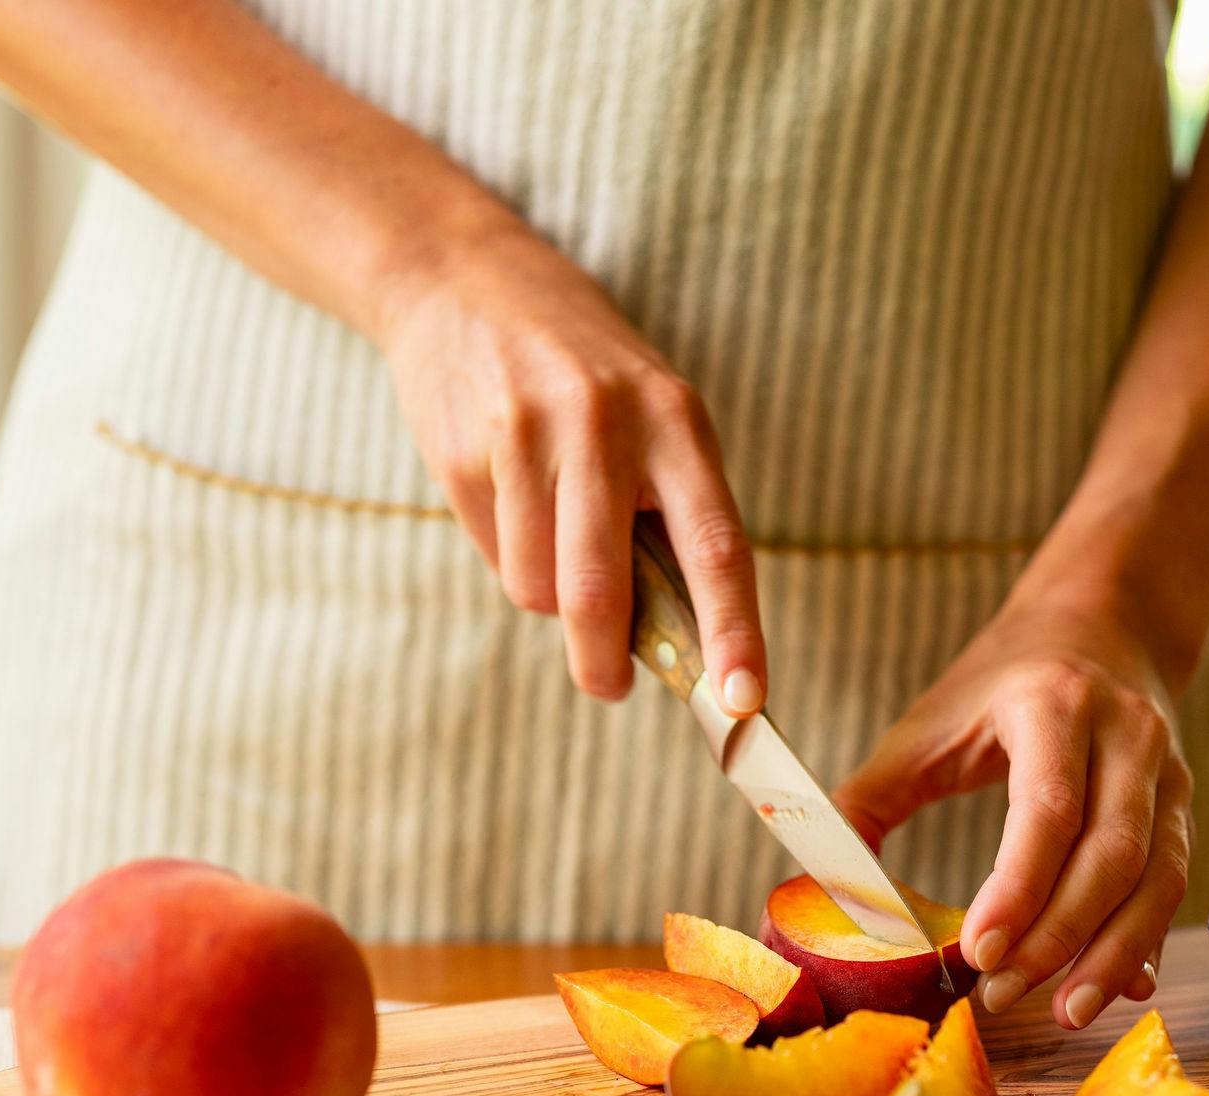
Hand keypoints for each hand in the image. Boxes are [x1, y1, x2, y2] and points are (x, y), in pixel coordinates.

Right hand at [379, 226, 766, 711]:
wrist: (464, 281)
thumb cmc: (581, 374)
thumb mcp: (649, 418)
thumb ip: (664, 513)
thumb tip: (668, 643)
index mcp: (676, 421)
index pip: (717, 545)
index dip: (734, 632)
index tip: (744, 700)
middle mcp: (607, 424)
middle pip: (604, 589)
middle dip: (605, 660)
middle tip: (610, 684)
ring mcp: (529, 436)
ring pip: (539, 586)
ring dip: (547, 597)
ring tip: (550, 538)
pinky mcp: (466, 451)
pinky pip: (493, 555)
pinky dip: (506, 557)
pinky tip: (506, 500)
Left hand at [833, 588, 1193, 1031]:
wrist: (1104, 624)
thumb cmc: (1001, 681)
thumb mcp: (929, 722)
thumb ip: (870, 796)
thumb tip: (819, 879)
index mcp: (1055, 705)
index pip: (1048, 810)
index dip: (1018, 889)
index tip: (978, 952)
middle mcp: (1126, 735)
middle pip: (1110, 855)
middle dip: (1058, 937)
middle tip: (1001, 993)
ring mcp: (1167, 772)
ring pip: (1156, 878)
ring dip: (1111, 954)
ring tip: (1064, 1013)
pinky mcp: (1184, 805)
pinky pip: (1172, 883)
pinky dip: (1142, 940)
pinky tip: (1115, 987)